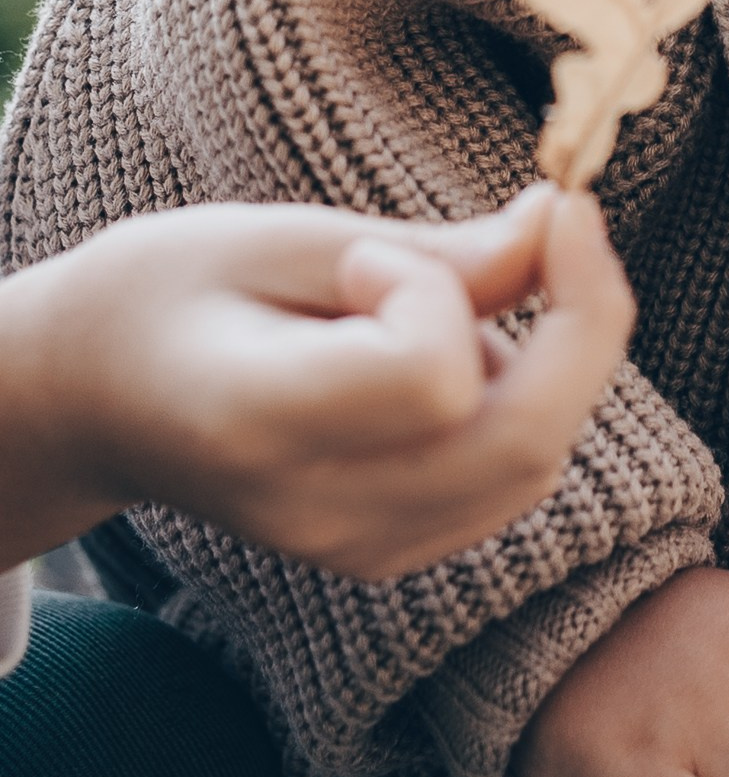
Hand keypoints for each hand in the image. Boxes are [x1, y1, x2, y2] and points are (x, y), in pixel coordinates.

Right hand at [1, 184, 634, 579]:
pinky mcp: (389, 555)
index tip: (371, 254)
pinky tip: (460, 345)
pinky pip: (511, 482)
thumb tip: (558, 229)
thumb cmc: (171, 292)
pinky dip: (526, 399)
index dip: (436, 292)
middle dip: (584, 317)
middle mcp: (321, 511)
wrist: (95, 398)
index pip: (431, 382)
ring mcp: (359, 549)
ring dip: (555, 356)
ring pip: (536, 464)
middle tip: (557, 221)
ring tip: (457, 290)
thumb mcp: (279, 237)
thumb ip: (426, 251)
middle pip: (525, 441)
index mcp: (262, 426)